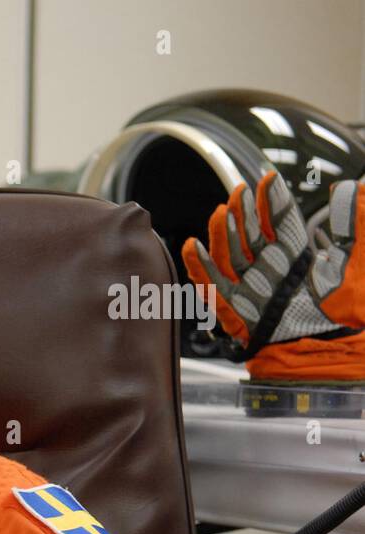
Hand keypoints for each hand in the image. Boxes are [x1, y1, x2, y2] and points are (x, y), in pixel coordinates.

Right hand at [183, 172, 364, 378]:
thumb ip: (355, 222)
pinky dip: (200, 266)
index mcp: (295, 257)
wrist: (328, 346)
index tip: (267, 178)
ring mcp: (249, 288)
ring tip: (220, 212)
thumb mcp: (357, 258)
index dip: (271, 201)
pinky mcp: (234, 308)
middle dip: (242, 212)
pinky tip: (193, 245)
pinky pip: (211, 285)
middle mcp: (269, 269)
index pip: (277, 222)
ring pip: (227, 254)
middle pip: (248, 234)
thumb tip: (351, 187)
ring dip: (220, 233)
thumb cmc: (345, 310)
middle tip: (239, 191)